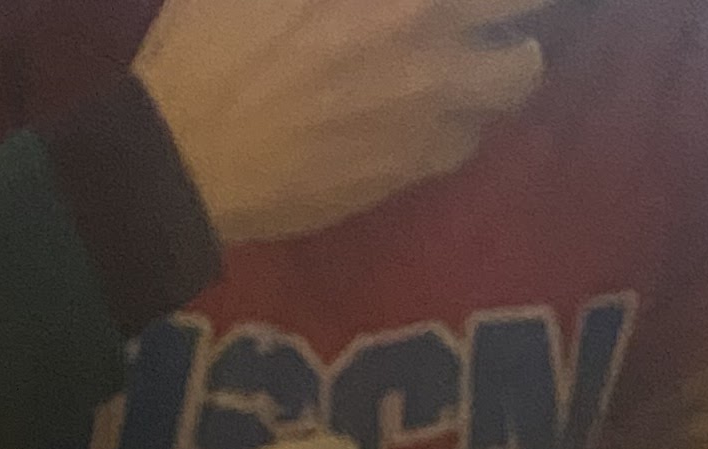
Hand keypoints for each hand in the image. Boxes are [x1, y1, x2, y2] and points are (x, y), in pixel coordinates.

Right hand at [134, 0, 545, 246]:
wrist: (178, 164)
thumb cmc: (209, 45)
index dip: (508, 3)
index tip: (480, 8)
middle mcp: (434, 45)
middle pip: (529, 24)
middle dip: (519, 13)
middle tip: (495, 14)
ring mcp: (426, 115)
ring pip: (512, 83)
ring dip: (498, 66)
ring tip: (467, 63)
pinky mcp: (402, 173)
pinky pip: (461, 143)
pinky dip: (454, 123)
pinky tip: (421, 116)